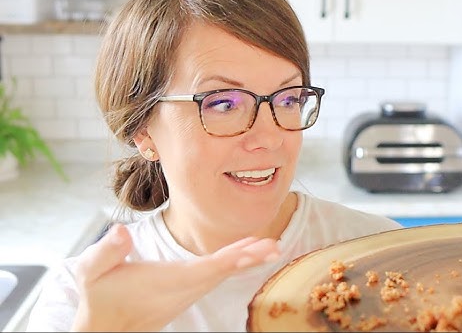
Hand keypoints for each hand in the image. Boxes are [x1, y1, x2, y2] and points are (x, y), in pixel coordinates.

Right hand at [70, 223, 279, 331]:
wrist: (103, 329)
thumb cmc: (100, 298)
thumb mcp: (93, 272)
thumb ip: (107, 251)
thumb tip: (120, 231)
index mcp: (171, 280)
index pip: (209, 267)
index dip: (235, 257)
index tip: (257, 250)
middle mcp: (185, 288)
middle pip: (224, 270)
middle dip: (251, 258)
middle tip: (276, 247)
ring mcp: (187, 292)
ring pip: (222, 273)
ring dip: (245, 259)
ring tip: (269, 247)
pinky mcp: (185, 292)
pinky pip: (215, 275)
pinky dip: (231, 263)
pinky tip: (243, 255)